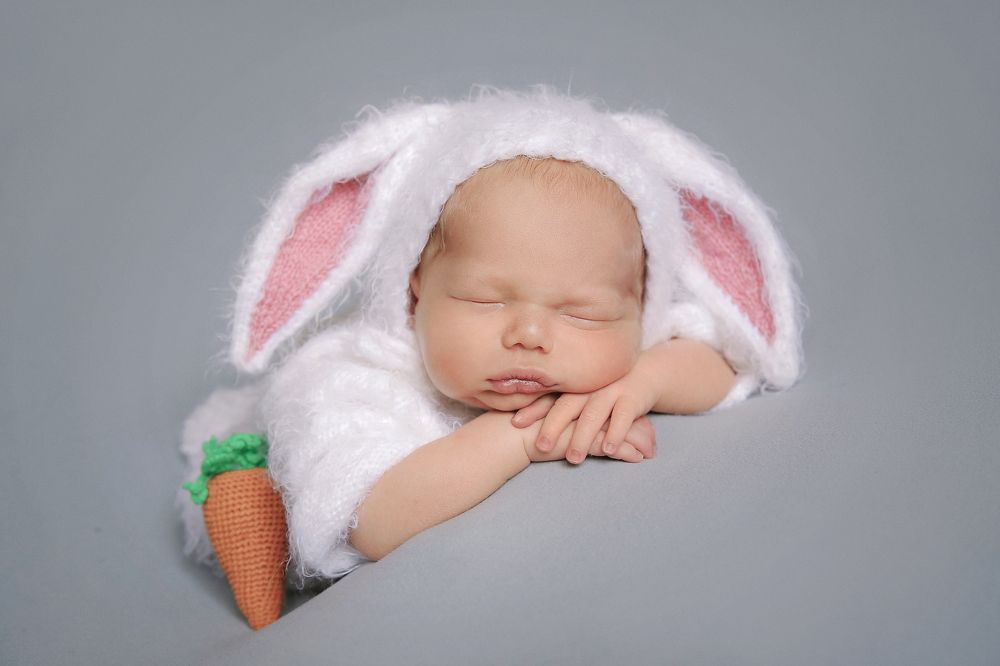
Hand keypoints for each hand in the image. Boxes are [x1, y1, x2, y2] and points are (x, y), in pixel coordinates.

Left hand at [512, 366, 659, 463]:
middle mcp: (589, 387)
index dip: (532, 409)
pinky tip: (608, 449)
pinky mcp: (632, 399)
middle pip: (567, 406)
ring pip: (593, 414)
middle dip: (553, 426)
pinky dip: (616, 433)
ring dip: (582, 436)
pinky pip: (623, 417)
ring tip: (573, 458)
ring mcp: (610, 392)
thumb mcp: (584, 391)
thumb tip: (523, 417)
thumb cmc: (606, 388)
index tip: (515, 422)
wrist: (646, 373)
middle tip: (541, 447)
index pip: (549, 397)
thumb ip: (562, 403)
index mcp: (574, 386)